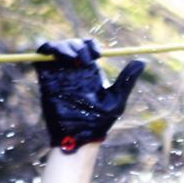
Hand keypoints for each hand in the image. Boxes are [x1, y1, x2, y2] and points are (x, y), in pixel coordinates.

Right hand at [34, 38, 144, 152]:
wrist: (78, 138)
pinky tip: (57, 56)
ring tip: (72, 58)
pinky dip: (46, 49)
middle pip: (72, 44)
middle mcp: (73, 71)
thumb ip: (126, 80)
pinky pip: (41, 57)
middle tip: (84, 60)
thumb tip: (142, 61)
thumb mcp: (116, 100)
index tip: (97, 55)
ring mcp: (58, 74)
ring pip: (57, 47)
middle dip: (77, 46)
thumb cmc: (98, 123)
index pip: (87, 48)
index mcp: (89, 73)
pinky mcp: (45, 80)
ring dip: (64, 46)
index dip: (90, 45)